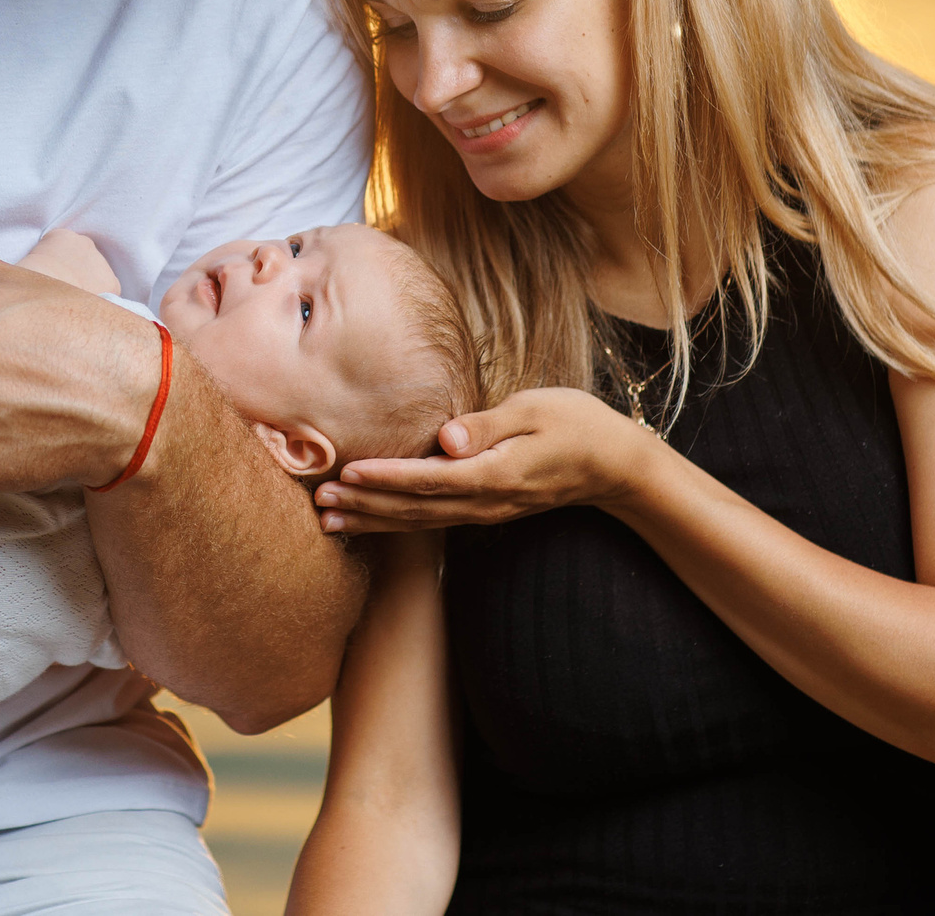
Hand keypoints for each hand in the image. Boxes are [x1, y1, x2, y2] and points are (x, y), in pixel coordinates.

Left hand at [311, 388, 660, 534]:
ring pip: (419, 521)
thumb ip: (488, 425)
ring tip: (329, 519)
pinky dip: (397, 523)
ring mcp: (486, 511)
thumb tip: (446, 437)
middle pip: (414, 509)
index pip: (428, 479)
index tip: (347, 474)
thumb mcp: (535, 411)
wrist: (615, 465)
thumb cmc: (576, 425)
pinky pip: (433, 520)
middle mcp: (485, 501)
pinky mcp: (486, 509)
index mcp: (494, 474)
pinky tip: (370, 521)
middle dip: (364, 507)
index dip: (385, 478)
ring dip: (373, 521)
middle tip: (319, 505)